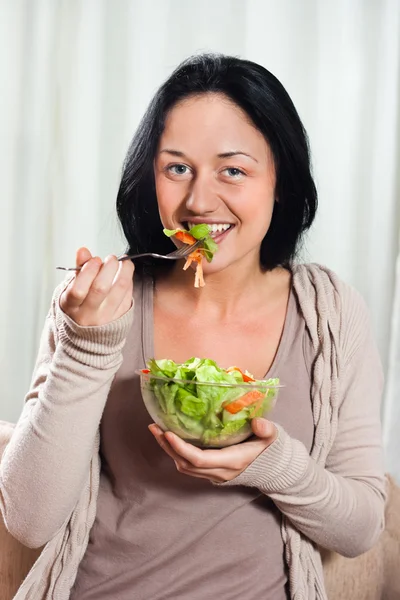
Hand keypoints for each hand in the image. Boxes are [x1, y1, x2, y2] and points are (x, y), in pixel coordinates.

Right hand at [60, 247, 133, 325]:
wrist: (87, 330)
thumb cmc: (79, 302)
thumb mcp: (72, 286)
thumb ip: (79, 268)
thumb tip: (83, 251)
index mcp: (71, 306)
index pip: (78, 290)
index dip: (88, 271)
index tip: (95, 259)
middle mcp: (88, 315)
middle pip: (101, 288)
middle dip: (109, 267)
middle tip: (111, 258)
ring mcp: (106, 318)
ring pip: (119, 290)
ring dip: (124, 271)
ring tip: (123, 262)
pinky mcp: (120, 317)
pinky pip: (128, 295)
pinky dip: (129, 281)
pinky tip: (125, 274)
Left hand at [148, 418, 277, 482]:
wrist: (273, 470)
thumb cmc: (270, 450)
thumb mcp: (272, 438)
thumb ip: (266, 430)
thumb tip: (258, 422)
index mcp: (231, 461)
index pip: (200, 459)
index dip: (181, 448)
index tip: (168, 433)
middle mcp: (219, 471)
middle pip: (186, 464)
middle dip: (167, 447)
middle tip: (154, 427)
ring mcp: (214, 474)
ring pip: (184, 467)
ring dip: (168, 450)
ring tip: (157, 431)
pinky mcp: (211, 472)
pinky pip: (188, 466)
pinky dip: (176, 453)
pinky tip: (170, 439)